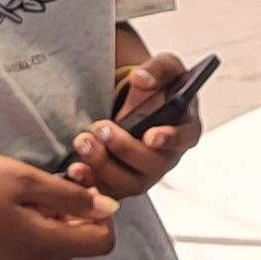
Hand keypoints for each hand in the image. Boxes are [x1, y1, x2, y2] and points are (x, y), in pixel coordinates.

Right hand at [0, 152, 119, 259]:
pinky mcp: (4, 259)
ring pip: (60, 242)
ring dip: (62, 214)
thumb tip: (110, 208)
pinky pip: (39, 244)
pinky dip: (43, 222)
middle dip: (83, 210)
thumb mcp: (27, 180)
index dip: (103, 213)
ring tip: (41, 184)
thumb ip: (72, 196)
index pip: (102, 242)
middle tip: (67, 173)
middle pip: (81, 243)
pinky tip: (23, 199)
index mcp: (43, 246)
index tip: (85, 185)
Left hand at [67, 54, 205, 199]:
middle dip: (124, 148)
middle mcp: (168, 158)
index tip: (150, 135)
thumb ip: (158, 69)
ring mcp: (146, 174)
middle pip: (151, 165)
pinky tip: (74, 170)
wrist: (141, 103)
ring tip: (82, 143)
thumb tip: (140, 78)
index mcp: (186, 130)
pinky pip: (108, 191)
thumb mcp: (166, 68)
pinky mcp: (123, 183)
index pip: (184, 138)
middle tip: (100, 129)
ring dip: (103, 166)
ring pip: (128, 183)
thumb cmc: (161, 87)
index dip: (169, 139)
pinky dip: (90, 184)